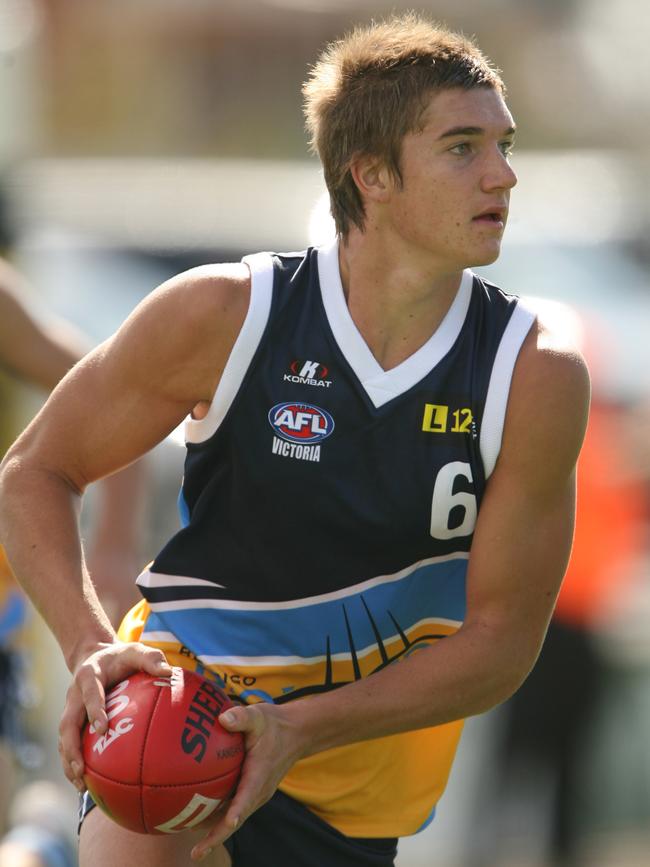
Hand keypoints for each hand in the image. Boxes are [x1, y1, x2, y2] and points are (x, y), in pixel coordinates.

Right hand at [58, 641, 171, 792]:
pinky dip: (73, 763)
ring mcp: (70, 710)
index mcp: (89, 675)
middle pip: (66, 724)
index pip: (90, 693)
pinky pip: (68, 744)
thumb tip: (171, 674)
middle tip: (82, 769)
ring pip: (63, 739)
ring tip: (81, 786)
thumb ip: (151, 659)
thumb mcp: (136, 650)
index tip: (102, 729)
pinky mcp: (71, 721)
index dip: (94, 710)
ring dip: (69, 762)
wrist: (93, 655)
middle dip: (71, 748)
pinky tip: (86, 784)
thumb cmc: (121, 656)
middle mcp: (74, 695)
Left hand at [190, 703, 305, 861]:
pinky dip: (217, 815)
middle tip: (196, 852)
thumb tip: (223, 718)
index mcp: (260, 775)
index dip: (236, 813)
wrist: (295, 733)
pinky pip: (232, 807)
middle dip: (217, 836)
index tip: (227, 825)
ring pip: (233, 817)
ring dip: (214, 830)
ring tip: (189, 839)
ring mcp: (254, 794)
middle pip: (236, 819)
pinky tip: (196, 814)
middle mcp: (258, 791)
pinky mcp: (250, 792)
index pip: (247, 798)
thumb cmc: (275, 724)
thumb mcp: (259, 716)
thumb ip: (241, 717)